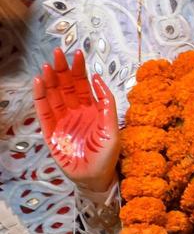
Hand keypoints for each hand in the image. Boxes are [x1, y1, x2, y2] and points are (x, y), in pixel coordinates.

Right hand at [34, 49, 118, 192]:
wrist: (95, 179)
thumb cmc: (107, 157)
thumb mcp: (113, 131)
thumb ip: (108, 106)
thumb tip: (99, 81)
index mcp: (92, 110)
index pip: (84, 85)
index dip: (80, 70)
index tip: (78, 54)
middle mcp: (75, 112)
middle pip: (66, 86)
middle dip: (62, 69)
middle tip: (59, 54)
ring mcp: (62, 121)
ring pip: (54, 95)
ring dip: (50, 80)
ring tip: (48, 66)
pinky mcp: (51, 132)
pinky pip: (43, 111)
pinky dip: (40, 97)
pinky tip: (39, 83)